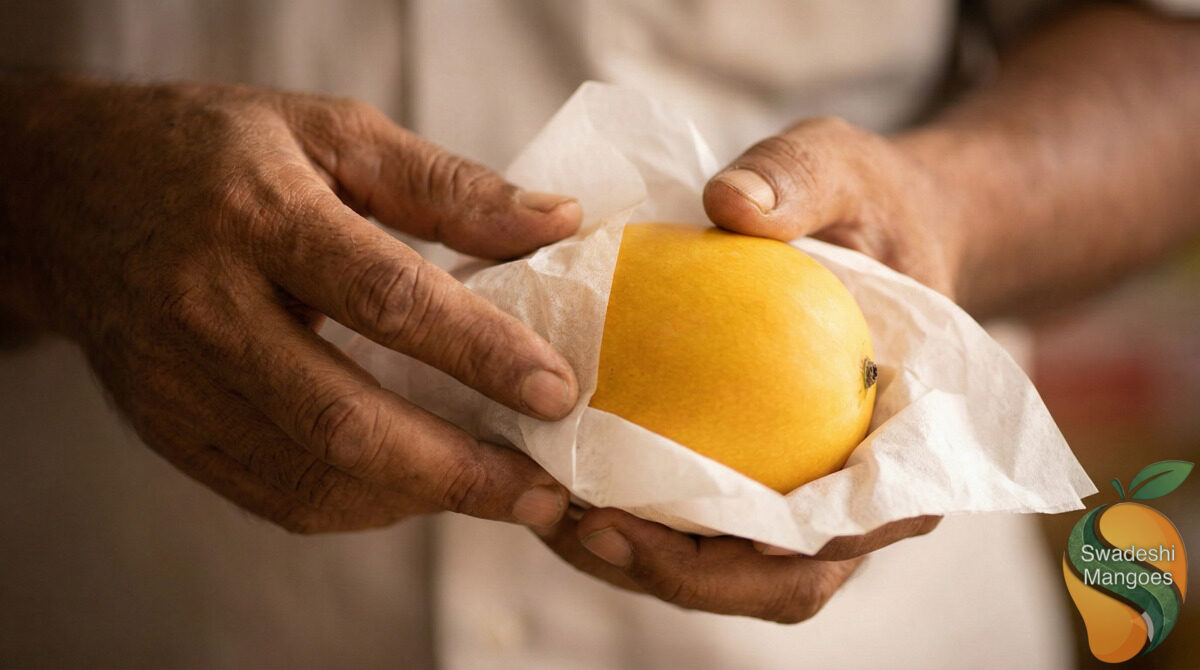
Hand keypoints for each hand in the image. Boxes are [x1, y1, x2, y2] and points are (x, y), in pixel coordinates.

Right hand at [0, 78, 581, 531]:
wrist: (73, 194)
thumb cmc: (218, 152)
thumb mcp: (333, 133)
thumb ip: (446, 185)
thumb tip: (556, 222)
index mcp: (258, 214)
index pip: (385, 298)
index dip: (480, 352)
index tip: (558, 391)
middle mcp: (208, 307)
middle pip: (344, 419)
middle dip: (457, 470)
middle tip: (543, 492)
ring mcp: (178, 381)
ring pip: (309, 475)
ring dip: (417, 498)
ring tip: (498, 494)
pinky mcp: (167, 429)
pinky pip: (274, 494)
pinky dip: (360, 504)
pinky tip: (416, 487)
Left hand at [537, 117, 949, 621]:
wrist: (875, 232)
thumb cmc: (871, 208)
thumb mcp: (845, 170)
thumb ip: (801, 180)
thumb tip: (733, 204)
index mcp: (909, 450)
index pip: (843, 531)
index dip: (766, 554)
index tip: (677, 525)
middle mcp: (856, 498)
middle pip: (773, 580)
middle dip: (678, 571)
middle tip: (584, 525)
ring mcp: (802, 499)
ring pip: (724, 569)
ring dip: (637, 558)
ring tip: (551, 512)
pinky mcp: (753, 482)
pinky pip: (691, 523)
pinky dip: (630, 518)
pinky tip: (559, 480)